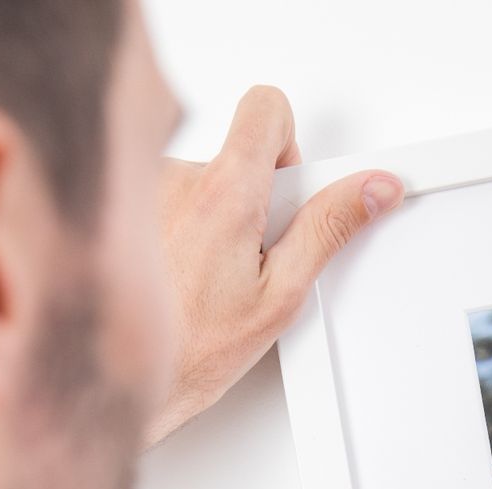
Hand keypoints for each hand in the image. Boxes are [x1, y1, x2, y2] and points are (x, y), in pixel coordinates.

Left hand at [146, 86, 401, 447]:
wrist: (120, 376)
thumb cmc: (191, 349)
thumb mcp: (281, 295)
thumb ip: (328, 229)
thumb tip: (371, 189)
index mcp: (223, 193)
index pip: (266, 108)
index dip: (289, 141)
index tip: (291, 185)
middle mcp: (175, 180)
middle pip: (235, 154)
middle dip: (254, 197)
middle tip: (251, 257)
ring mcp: (142, 192)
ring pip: (200, 182)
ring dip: (214, 219)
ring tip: (210, 275)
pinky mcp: (120, 212)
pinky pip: (167, 200)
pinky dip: (182, 230)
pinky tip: (182, 274)